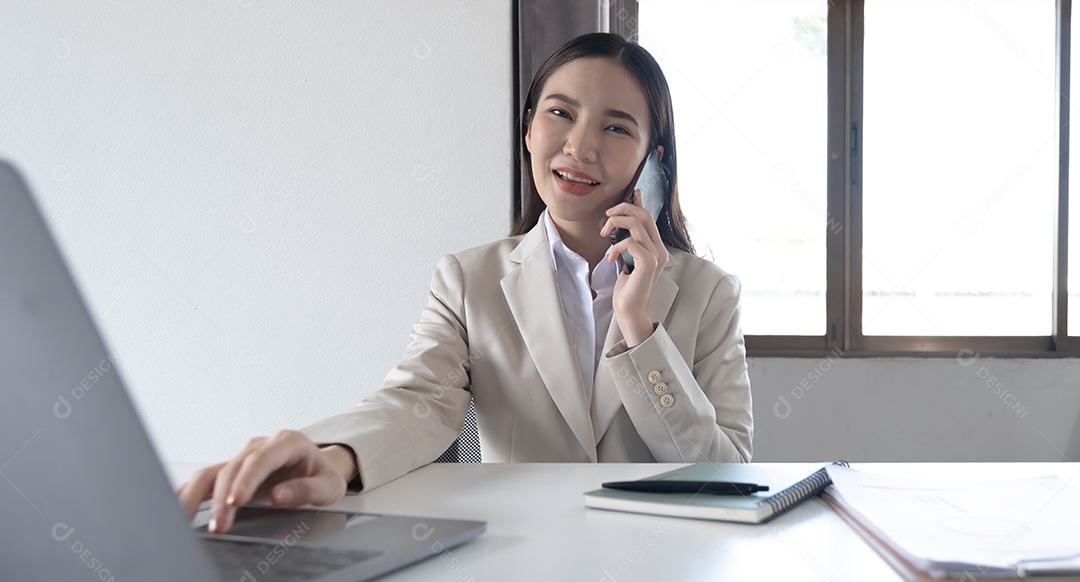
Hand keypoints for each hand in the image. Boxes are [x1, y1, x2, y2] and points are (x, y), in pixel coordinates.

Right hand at [175, 430, 355, 533]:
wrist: (317, 469)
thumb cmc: (323, 476)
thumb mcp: (329, 486)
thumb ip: (307, 490)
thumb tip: (278, 495)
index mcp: (288, 442)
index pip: (261, 458)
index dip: (246, 479)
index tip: (236, 501)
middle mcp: (261, 445)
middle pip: (233, 468)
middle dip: (223, 498)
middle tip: (219, 525)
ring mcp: (243, 456)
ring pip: (213, 471)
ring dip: (198, 496)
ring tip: (188, 520)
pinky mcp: (231, 470)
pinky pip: (206, 479)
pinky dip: (189, 492)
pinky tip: (178, 507)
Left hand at [599, 189, 668, 344]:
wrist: (629, 309)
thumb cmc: (626, 287)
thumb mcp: (626, 259)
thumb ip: (627, 242)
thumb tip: (620, 224)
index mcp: (656, 247)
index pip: (649, 217)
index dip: (640, 202)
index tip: (633, 191)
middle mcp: (660, 249)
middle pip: (644, 215)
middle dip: (623, 209)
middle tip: (607, 215)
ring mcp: (656, 256)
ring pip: (637, 224)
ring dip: (616, 224)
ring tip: (603, 235)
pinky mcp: (648, 263)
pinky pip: (631, 243)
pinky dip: (616, 247)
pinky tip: (610, 258)